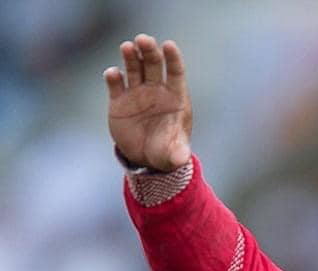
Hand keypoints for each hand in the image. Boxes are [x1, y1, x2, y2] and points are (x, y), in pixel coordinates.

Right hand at [104, 34, 191, 171]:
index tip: (169, 45)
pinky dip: (113, 77)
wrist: (145, 159)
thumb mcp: (174, 155)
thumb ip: (178, 153)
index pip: (175, 72)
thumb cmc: (166, 153)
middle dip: (149, 51)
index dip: (173, 58)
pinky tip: (113, 74)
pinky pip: (115, 84)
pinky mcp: (119, 100)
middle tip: (143, 39)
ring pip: (134, 68)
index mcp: (175, 98)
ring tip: (127, 47)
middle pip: (153, 64)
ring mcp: (137, 93)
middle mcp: (156, 91)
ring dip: (131, 56)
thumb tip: (181, 158)